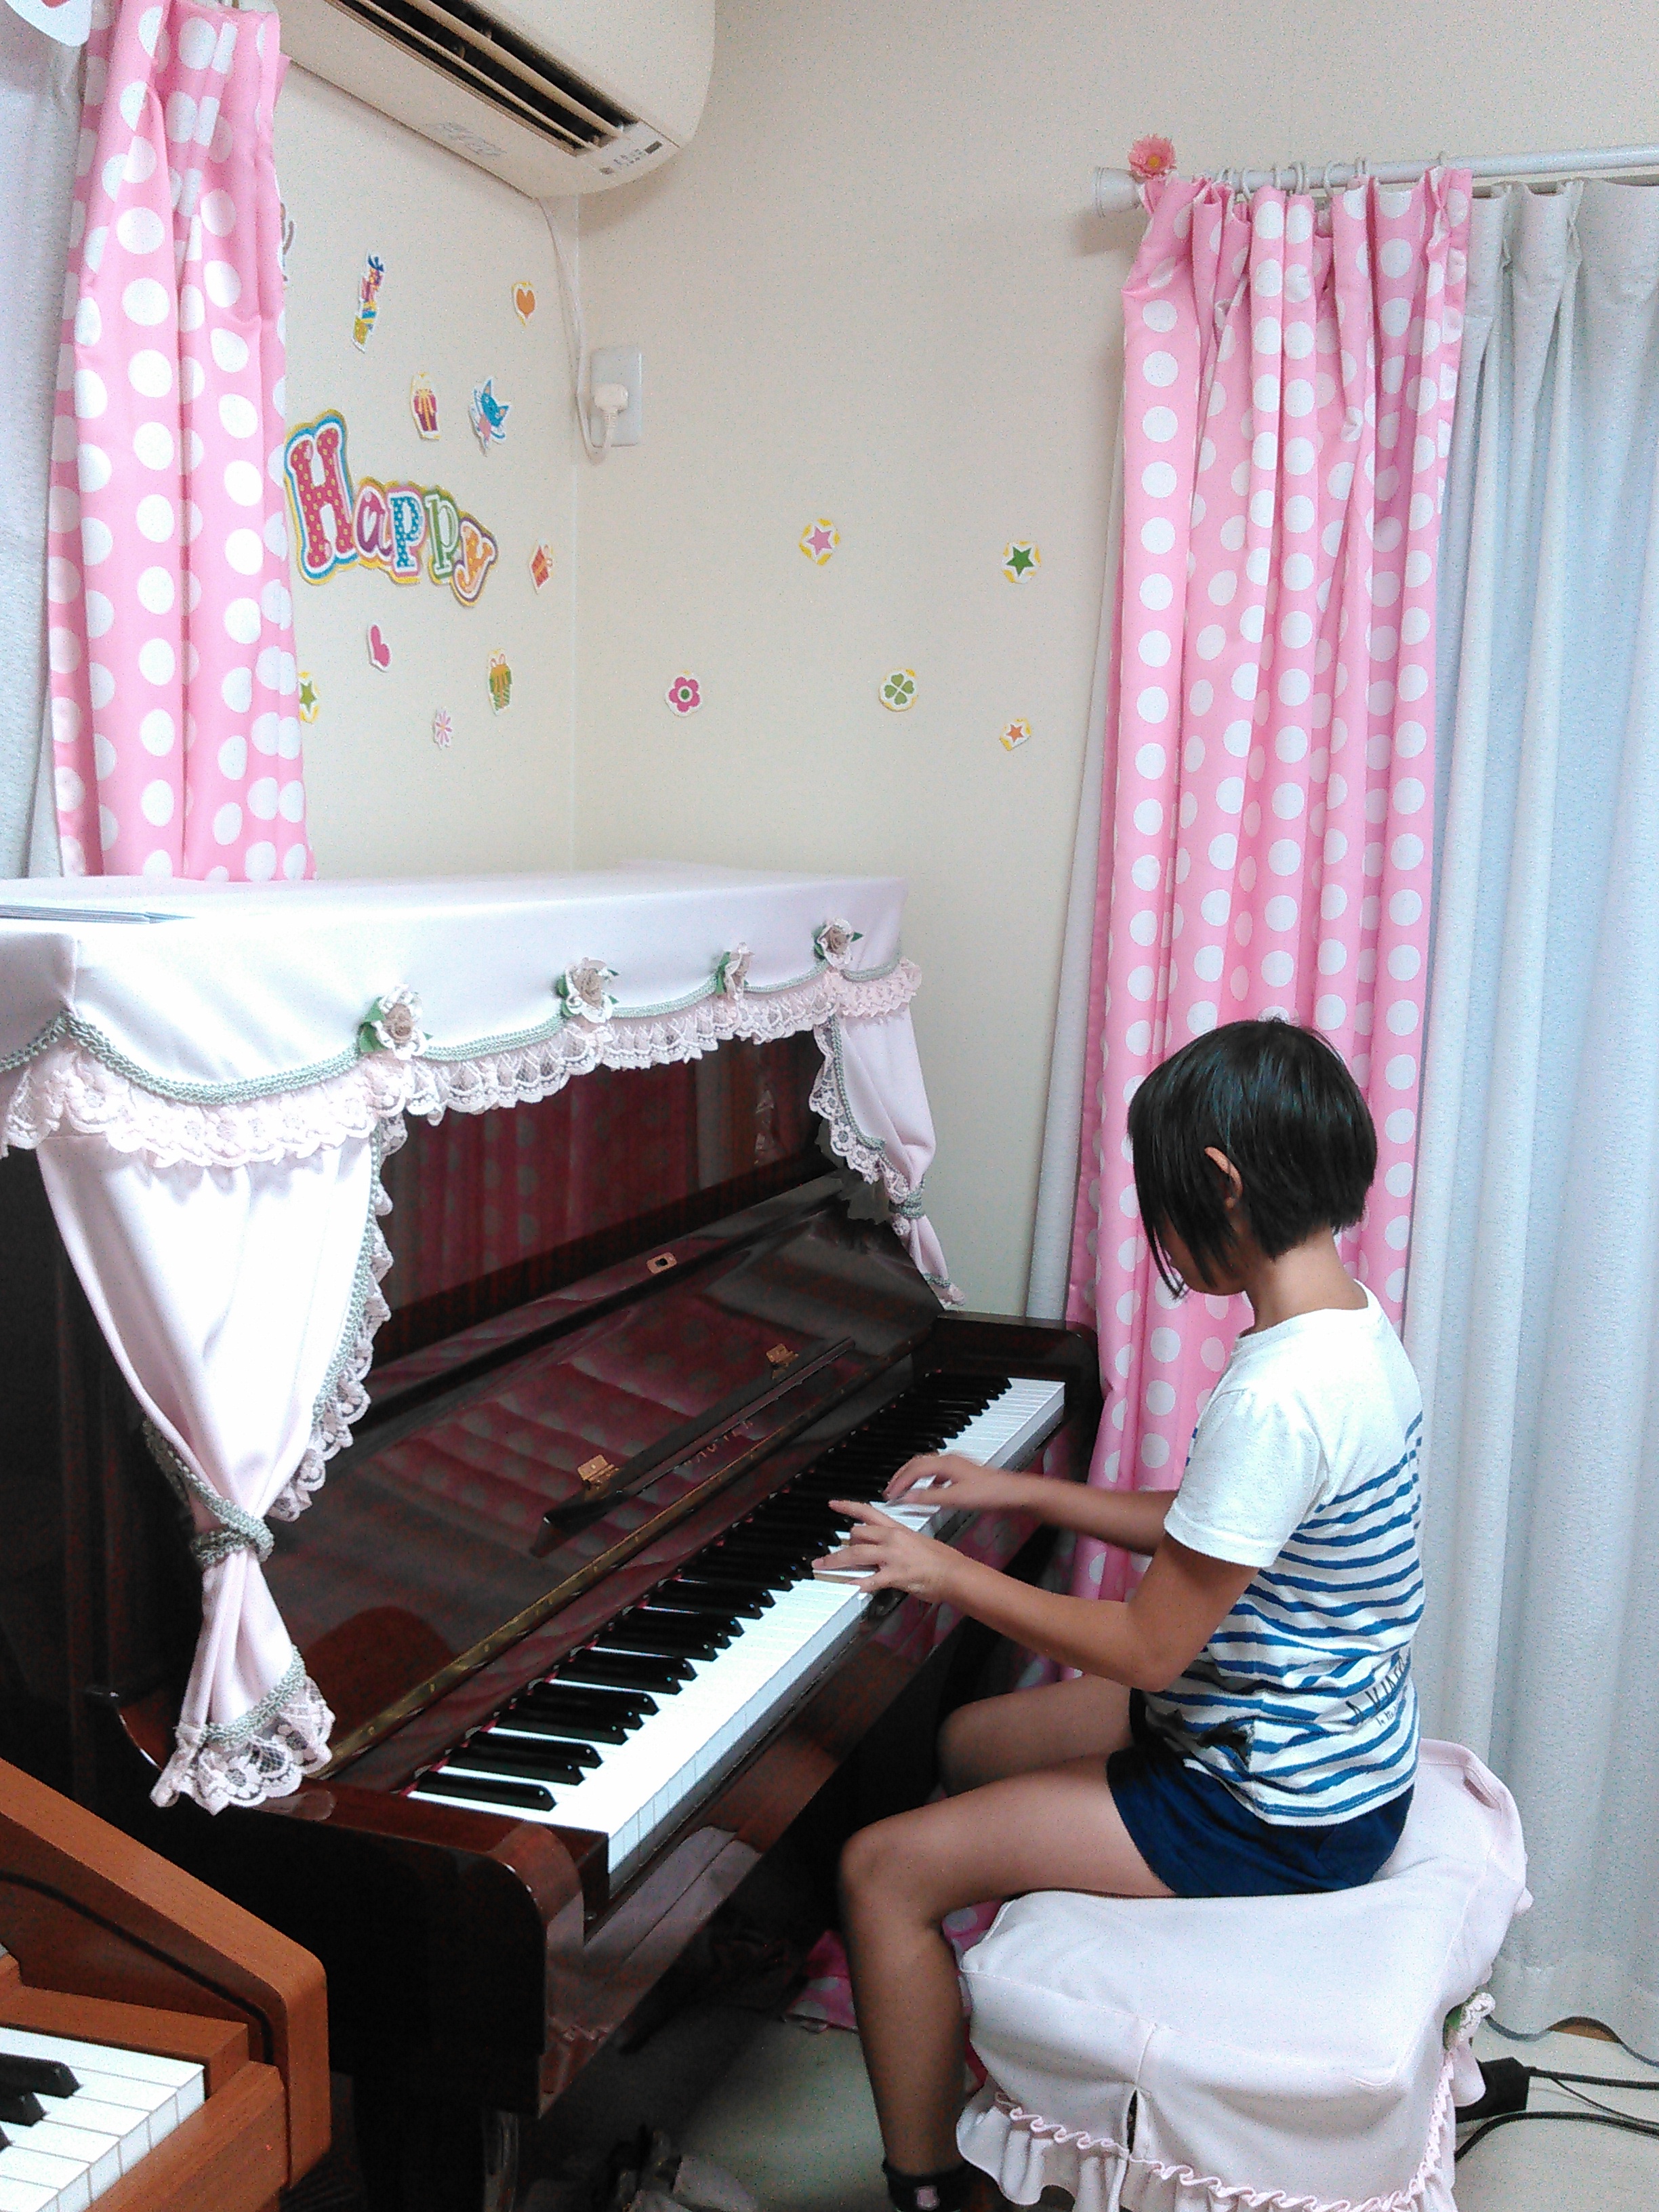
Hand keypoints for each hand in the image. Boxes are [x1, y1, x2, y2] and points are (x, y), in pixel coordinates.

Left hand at [813, 1501, 962, 1602]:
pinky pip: (870, 1579)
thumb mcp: (915, 1543)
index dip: (847, 1506)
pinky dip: (857, 1584)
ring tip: (823, 1566)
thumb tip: (880, 1550)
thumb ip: (895, 1544)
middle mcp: (892, 1538)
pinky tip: (848, 1586)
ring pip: (856, 1553)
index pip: (867, 1512)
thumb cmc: (940, 1559)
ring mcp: (893, 1556)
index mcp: (897, 1529)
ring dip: (836, 1561)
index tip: (833, 1504)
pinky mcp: (896, 1574)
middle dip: (841, 1545)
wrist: (954, 1572)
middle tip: (827, 1556)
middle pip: (856, 1533)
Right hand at [884, 1452, 1030, 1513]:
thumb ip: (929, 1499)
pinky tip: (929, 1492)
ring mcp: (956, 1465)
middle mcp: (950, 1460)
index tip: (889, 1493)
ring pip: (927, 1467)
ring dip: (913, 1478)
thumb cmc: (990, 1493)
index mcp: (946, 1463)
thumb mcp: (955, 1499)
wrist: (1013, 1493)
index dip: (899, 1481)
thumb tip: (906, 1499)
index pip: (914, 1469)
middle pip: (918, 1463)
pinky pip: (937, 1473)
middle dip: (902, 1476)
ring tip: (904, 1489)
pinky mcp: (962, 1473)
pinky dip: (927, 1481)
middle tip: (890, 1489)